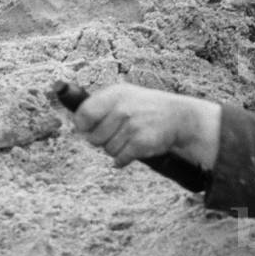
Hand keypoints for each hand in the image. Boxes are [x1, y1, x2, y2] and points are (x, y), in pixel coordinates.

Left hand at [72, 83, 220, 168]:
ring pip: (107, 150)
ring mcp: (132, 126)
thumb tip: (74, 124)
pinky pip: (120, 159)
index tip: (90, 129)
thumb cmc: (147, 107)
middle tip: (117, 134)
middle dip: (102, 140)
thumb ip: (99, 105)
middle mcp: (122, 109)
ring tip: (130, 140)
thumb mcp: (125, 95)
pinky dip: (123, 160)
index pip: (83, 116)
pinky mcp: (141, 143)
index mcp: (115, 95)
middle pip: (93, 138)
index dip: (83, 126)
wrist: (180, 117)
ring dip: (116, 150)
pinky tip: (132, 152)